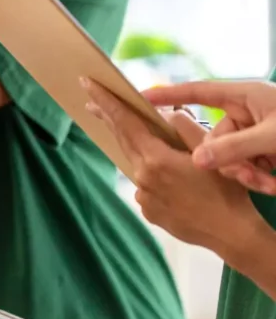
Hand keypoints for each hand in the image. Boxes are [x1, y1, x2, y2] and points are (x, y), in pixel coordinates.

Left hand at [83, 79, 267, 259]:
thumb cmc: (224, 190)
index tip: (87, 84)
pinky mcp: (148, 211)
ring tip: (148, 143)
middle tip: (92, 103)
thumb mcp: (208, 150)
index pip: (124, 122)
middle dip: (108, 120)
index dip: (105, 102)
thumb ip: (182, 126)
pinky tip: (174, 184)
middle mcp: (143, 177)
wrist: (231, 234)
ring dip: (138, 150)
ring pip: (136, 164)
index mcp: (156, 159)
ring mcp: (143, 196)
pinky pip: (146, 186)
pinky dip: (154, 177)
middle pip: (123, 141)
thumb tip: (162, 114)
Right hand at [144, 80, 275, 194]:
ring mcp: (252, 132)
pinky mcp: (261, 150)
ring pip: (228, 157)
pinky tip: (273, 184)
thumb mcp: (272, 136)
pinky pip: (244, 166)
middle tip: (248, 175)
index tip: (143, 98)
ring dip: (246, 174)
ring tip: (269, 184)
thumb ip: (235, 147)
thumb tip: (197, 160)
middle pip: (213, 137)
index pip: (198, 92)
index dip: (169, 94)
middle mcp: (245, 113)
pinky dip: (257, 178)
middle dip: (228, 160)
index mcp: (244, 96)